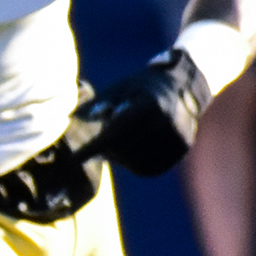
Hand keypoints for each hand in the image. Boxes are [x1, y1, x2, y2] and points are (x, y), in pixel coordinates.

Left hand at [77, 49, 210, 176]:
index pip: (115, 134)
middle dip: (106, 150)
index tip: (75, 158)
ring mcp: (177, 136)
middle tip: (99, 145)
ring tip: (116, 145)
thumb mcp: (120, 88)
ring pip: (137, 163)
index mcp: (149, 105)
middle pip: (125, 150)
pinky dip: (135, 165)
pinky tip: (129, 153)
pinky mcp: (182, 148)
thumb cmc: (142, 86)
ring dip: (120, 159)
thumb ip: (99, 104)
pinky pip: (152, 169)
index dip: (93, 148)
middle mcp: (167, 121)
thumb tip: (71, 118)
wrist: (183, 86)